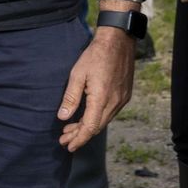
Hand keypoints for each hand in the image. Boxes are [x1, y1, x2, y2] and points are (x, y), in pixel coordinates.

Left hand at [57, 28, 134, 151]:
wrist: (118, 41)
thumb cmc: (95, 55)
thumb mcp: (77, 74)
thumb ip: (70, 97)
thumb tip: (63, 117)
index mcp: (102, 98)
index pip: (90, 127)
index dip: (78, 139)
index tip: (68, 146)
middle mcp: (114, 102)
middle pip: (96, 127)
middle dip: (80, 135)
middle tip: (64, 138)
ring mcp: (122, 99)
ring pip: (104, 121)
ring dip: (88, 127)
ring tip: (71, 129)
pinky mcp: (125, 95)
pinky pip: (110, 113)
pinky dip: (97, 118)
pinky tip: (87, 116)